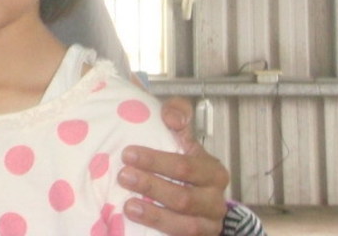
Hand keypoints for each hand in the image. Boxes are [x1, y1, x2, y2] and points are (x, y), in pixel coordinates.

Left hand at [119, 97, 228, 235]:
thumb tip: (172, 118)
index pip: (186, 166)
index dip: (156, 161)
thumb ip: (178, 113)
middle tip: (123, 176)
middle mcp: (215, 200)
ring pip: (185, 225)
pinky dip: (160, 231)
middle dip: (151, 186)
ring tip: (128, 205)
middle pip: (184, 198)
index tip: (127, 153)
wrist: (193, 194)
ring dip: (154, 216)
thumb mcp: (182, 134)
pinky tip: (137, 222)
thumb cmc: (182, 159)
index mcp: (214, 172)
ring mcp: (208, 224)